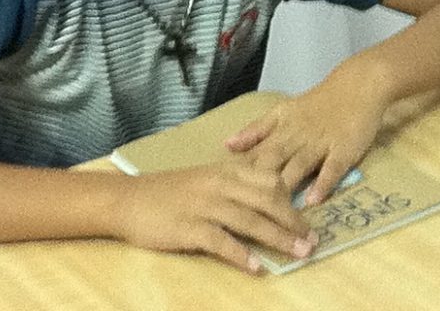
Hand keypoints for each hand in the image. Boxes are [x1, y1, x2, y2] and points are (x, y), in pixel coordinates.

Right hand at [113, 162, 315, 273]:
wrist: (128, 199)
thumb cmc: (170, 191)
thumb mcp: (206, 178)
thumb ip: (236, 184)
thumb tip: (271, 196)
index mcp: (226, 170)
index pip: (270, 180)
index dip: (293, 201)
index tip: (308, 219)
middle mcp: (219, 184)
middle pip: (267, 200)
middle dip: (293, 221)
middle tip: (312, 241)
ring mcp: (204, 205)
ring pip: (250, 220)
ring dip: (278, 238)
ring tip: (297, 253)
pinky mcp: (188, 227)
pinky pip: (221, 241)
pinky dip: (241, 255)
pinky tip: (256, 267)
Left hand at [224, 71, 390, 206]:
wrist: (357, 85)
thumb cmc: (318, 102)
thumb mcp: (283, 111)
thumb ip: (257, 130)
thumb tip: (226, 146)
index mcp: (281, 129)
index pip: (256, 153)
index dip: (240, 174)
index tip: (225, 195)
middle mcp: (297, 137)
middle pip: (274, 162)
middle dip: (258, 188)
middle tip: (245, 214)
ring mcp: (321, 143)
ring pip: (299, 166)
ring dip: (287, 188)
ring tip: (275, 214)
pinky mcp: (344, 149)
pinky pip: (332, 168)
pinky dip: (323, 183)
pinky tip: (313, 201)